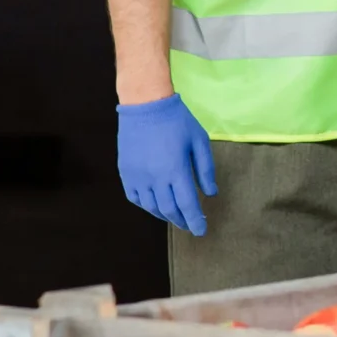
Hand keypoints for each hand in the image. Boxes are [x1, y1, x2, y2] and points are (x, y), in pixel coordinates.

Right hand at [116, 95, 215, 235]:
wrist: (145, 105)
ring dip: (164, 215)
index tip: (202, 232)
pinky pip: (135, 197)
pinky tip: (155, 206)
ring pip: (151, 206)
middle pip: (169, 209)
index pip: (188, 204)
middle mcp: (155, 177)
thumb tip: (210, 193)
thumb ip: (205, 169)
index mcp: (176, 170)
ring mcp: (138, 176)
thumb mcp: (199, 141)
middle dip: (182, 221)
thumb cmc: (177, 121)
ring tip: (175, 218)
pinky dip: (146, 206)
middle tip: (190, 226)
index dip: (195, 221)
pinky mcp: (126, 172)